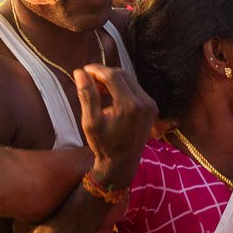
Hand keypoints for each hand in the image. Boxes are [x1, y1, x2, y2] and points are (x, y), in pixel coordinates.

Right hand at [76, 64, 156, 188]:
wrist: (122, 162)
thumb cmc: (103, 144)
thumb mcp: (91, 122)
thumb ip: (87, 96)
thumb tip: (80, 72)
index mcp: (129, 106)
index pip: (113, 76)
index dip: (97, 70)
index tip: (84, 70)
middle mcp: (144, 102)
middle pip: (122, 75)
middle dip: (104, 74)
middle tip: (88, 80)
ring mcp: (151, 105)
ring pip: (130, 80)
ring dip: (113, 80)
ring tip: (97, 89)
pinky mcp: (152, 107)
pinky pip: (135, 89)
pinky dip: (122, 88)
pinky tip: (109, 95)